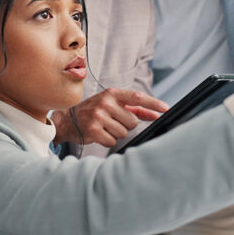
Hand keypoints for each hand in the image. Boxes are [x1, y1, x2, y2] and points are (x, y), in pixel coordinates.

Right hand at [51, 88, 167, 146]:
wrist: (68, 120)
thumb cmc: (95, 111)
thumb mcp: (113, 104)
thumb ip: (135, 109)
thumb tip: (156, 114)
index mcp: (112, 94)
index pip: (137, 97)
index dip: (153, 103)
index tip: (165, 108)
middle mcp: (105, 103)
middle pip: (132, 121)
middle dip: (126, 125)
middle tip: (113, 121)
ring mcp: (99, 116)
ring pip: (123, 132)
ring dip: (117, 133)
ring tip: (105, 127)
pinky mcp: (94, 130)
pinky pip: (113, 141)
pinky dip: (109, 140)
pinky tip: (100, 134)